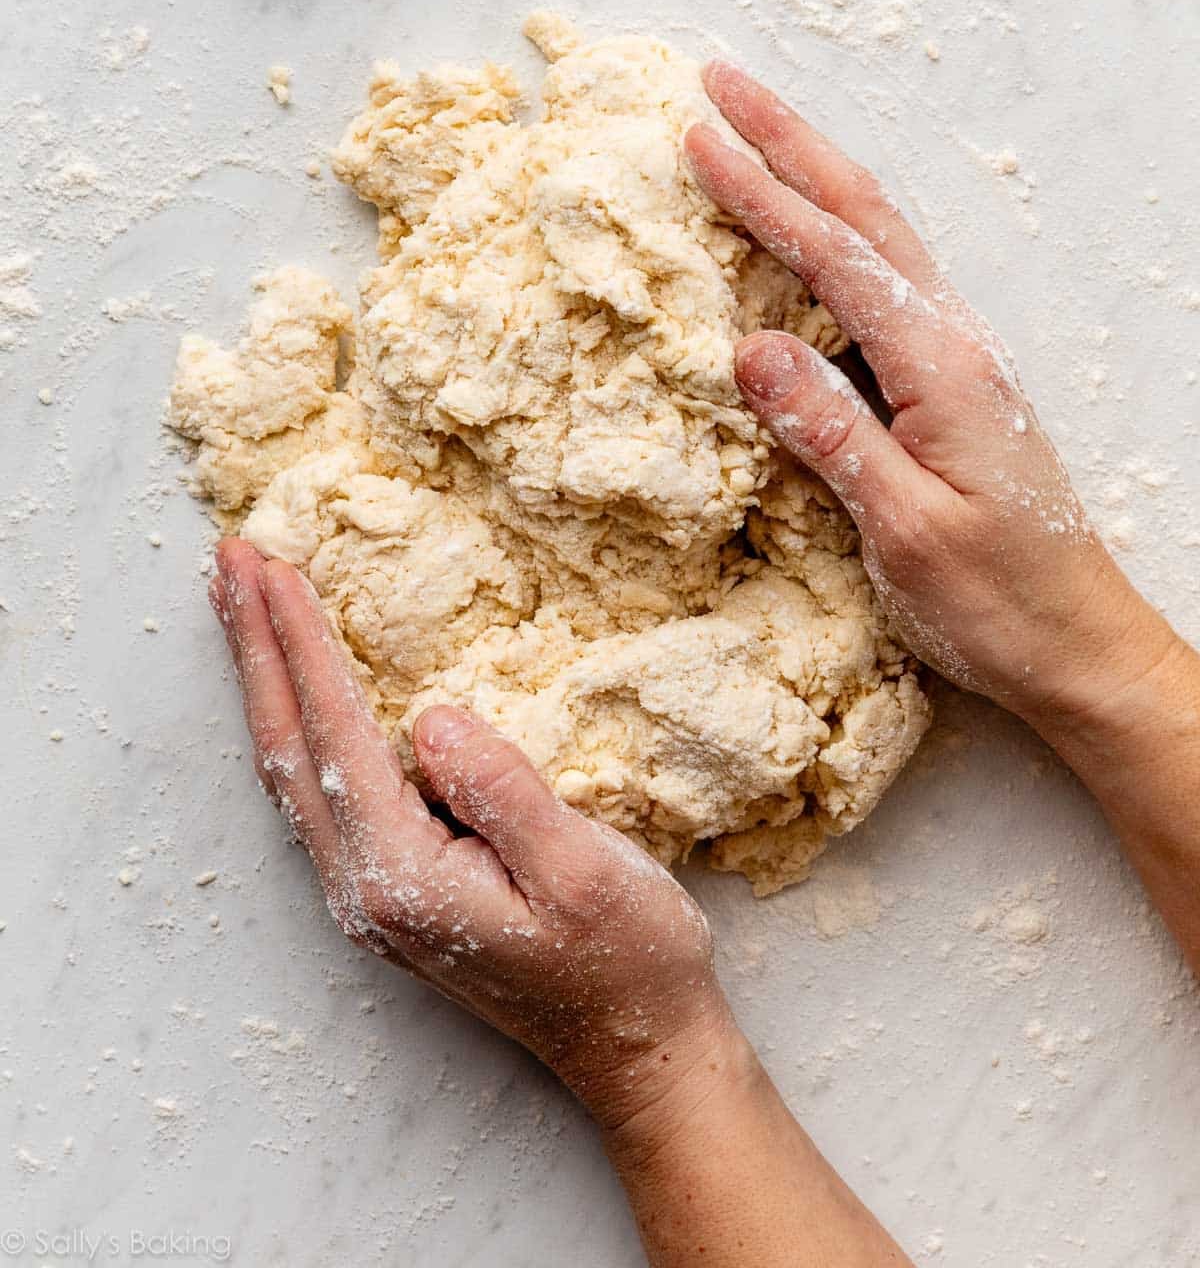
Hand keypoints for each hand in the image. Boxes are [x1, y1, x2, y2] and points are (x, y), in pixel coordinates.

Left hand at [209, 536, 731, 1130]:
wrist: (639, 1049)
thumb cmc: (627, 959)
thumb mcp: (583, 871)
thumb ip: (502, 793)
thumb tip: (430, 718)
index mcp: (404, 879)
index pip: (338, 735)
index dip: (304, 644)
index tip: (276, 566)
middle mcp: (366, 891)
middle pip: (287, 749)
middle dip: (255, 648)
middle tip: (230, 558)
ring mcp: (371, 896)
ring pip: (293, 771)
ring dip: (266, 681)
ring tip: (244, 605)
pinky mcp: (392, 891)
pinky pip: (322, 790)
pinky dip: (299, 722)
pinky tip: (302, 691)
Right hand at [685, 62, 1181, 735]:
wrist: (1081, 643)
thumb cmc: (999, 602)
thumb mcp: (906, 528)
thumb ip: (832, 433)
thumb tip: (750, 348)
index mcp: (941, 369)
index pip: (835, 259)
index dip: (762, 195)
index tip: (699, 137)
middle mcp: (955, 345)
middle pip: (865, 215)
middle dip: (791, 143)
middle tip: (723, 83)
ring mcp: (957, 361)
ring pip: (880, 239)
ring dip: (816, 176)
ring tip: (758, 133)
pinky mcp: (950, 388)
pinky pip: (885, 286)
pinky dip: (836, 236)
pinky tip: (809, 237)